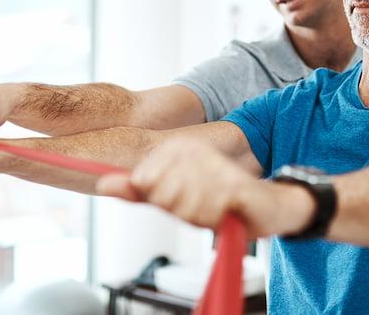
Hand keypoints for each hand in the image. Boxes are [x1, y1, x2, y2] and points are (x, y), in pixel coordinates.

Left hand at [95, 138, 314, 237]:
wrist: (268, 207)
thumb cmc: (217, 201)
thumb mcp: (173, 197)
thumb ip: (138, 191)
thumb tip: (101, 184)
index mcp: (176, 146)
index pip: (143, 182)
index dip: (162, 200)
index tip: (183, 197)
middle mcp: (193, 148)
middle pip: (160, 196)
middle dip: (181, 211)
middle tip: (202, 205)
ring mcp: (213, 162)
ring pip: (182, 208)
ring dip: (200, 217)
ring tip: (216, 207)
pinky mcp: (231, 183)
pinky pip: (205, 214)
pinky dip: (215, 220)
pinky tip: (227, 211)